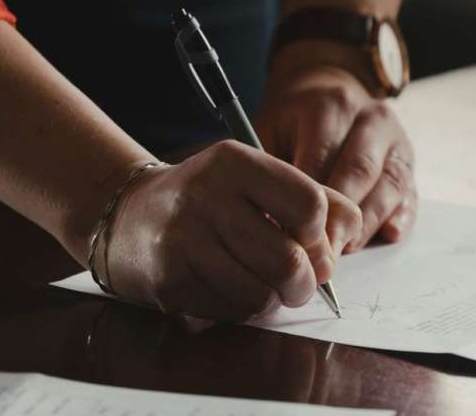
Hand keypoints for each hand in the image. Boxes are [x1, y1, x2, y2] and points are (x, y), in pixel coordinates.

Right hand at [101, 140, 362, 320]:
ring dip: (271, 301)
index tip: (310, 242)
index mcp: (235, 162)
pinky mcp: (169, 279)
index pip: (310, 204)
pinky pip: (230, 312)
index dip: (321, 235)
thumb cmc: (208, 201)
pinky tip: (226, 289)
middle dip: (304, 284)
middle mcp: (206, 196)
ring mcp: (183, 240)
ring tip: (261, 286)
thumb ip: (312, 198)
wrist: (128, 216)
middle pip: (289, 261)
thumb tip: (347, 238)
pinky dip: (239, 310)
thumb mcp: (255, 180)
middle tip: (298, 283)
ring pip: (261, 295)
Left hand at [255, 65, 417, 250]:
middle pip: (360, 172)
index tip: (291, 232)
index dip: (307, 200)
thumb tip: (272, 221)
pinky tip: (388, 235)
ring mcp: (396, 141)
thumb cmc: (293, 121)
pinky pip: (410, 194)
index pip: (322, 158)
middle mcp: (371, 119)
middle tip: (320, 251)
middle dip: (340, 217)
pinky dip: (400, 217)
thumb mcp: (270, 129)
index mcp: (331, 106)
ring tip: (345, 250)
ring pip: (389, 185)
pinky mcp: (409, 163)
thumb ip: (273, 169)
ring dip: (368, 223)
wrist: (328, 92)